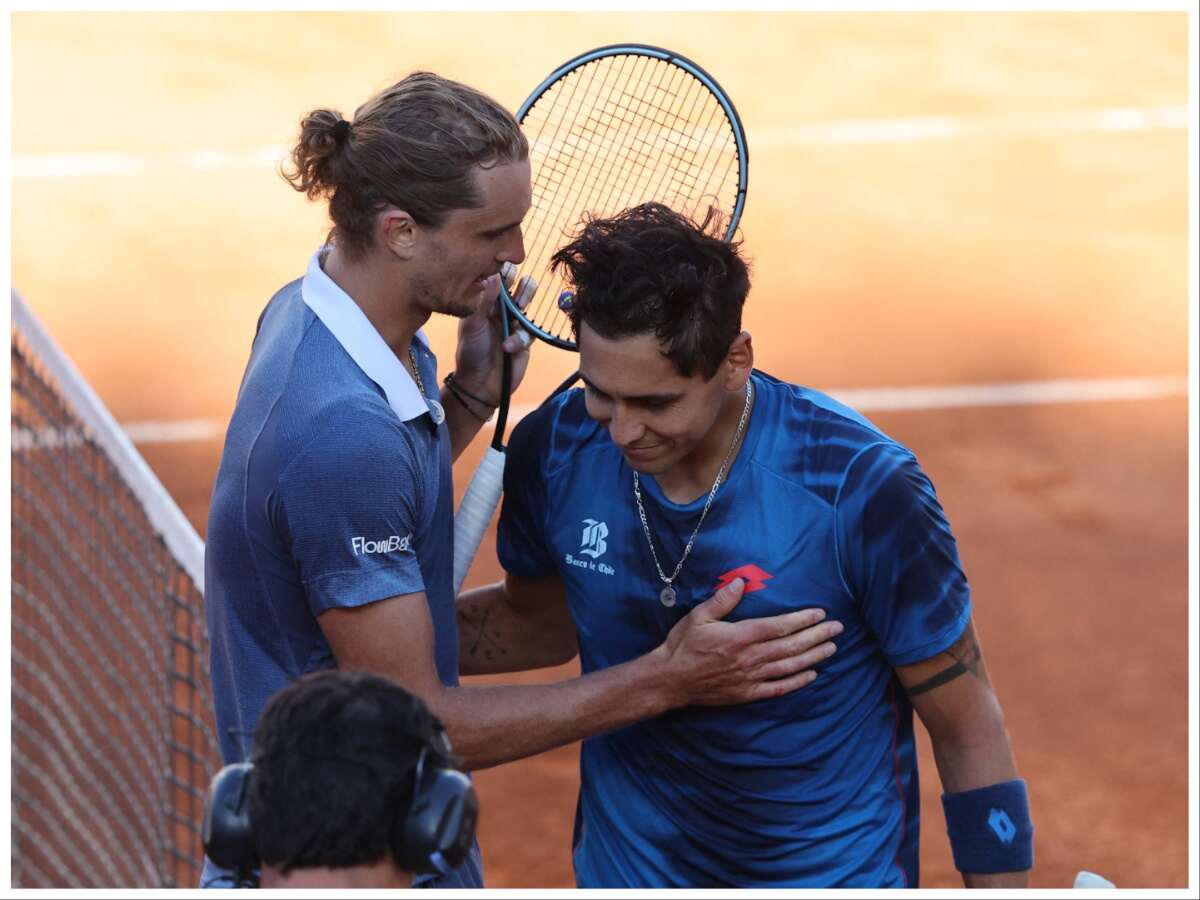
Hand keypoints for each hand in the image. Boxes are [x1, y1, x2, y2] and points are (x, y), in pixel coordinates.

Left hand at [453, 263, 535, 404]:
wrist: (479, 385)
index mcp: (485, 306)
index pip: (498, 284)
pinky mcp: (524, 342)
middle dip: (522, 286)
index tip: (507, 266)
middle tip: (521, 283)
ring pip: (527, 308)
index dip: (504, 274)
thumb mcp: (472, 325)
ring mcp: (514, 327)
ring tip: (523, 300)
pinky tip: (508, 347)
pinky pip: (529, 333)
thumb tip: (494, 276)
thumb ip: (484, 301)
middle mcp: (501, 313)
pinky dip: (519, 339)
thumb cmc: (470, 353)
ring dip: (526, 302)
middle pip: (518, 292)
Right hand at [653, 578, 841, 706]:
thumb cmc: (683, 645)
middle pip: (791, 645)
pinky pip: (779, 688)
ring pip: (789, 666)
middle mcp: (750, 658)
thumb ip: (722, 601)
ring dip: (813, 656)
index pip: (779, 626)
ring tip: (831, 648)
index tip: (819, 613)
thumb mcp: (698, 617)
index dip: (802, 619)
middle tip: (837, 628)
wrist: (671, 680)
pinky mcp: (748, 693)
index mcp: (740, 636)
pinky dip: (797, 681)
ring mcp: (751, 677)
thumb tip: (740, 582)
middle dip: (817, 636)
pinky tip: (812, 675)